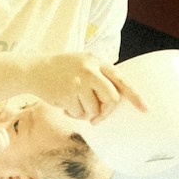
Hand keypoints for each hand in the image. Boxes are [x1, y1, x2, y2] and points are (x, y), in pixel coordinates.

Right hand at [33, 53, 147, 121]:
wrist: (33, 70)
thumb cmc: (62, 70)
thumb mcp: (83, 64)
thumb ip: (100, 77)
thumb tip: (116, 101)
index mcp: (97, 60)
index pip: (121, 80)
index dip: (135, 96)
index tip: (145, 109)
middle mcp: (89, 70)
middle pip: (112, 98)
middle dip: (106, 111)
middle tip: (97, 118)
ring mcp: (78, 82)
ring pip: (94, 109)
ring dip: (86, 113)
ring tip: (75, 106)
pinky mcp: (66, 94)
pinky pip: (79, 113)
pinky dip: (74, 114)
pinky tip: (65, 106)